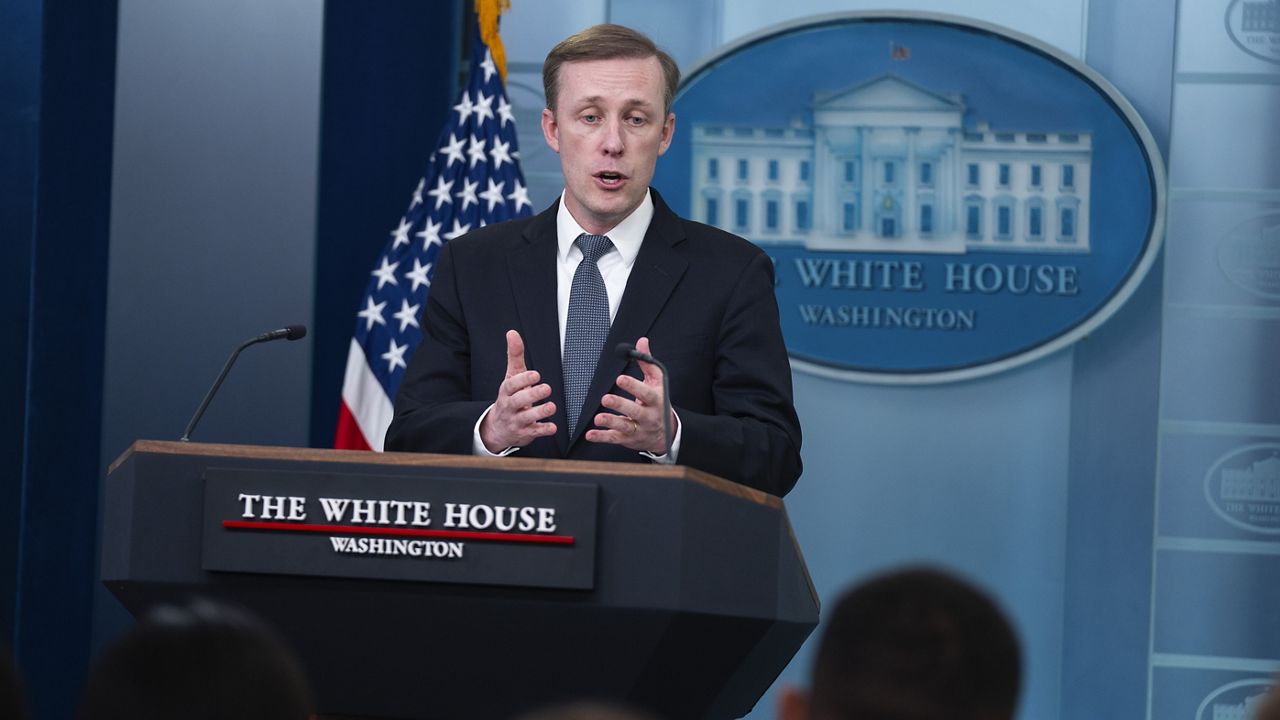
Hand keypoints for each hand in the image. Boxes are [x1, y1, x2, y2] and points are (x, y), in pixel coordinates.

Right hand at [479, 330, 556, 451]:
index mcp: (506, 391)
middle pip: (518, 401)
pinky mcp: (525, 433)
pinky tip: (553, 427)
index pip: (511, 385)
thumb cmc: (510, 397)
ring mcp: (516, 421)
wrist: (498, 427)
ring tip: (552, 406)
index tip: (536, 375)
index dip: (523, 380)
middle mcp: (509, 407)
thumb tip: (512, 333)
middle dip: (532, 395)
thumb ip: (514, 356)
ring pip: (527, 418)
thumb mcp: (511, 376)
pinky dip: (543, 430)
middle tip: (547, 388)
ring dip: (540, 412)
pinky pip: (534, 432)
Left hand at [586, 336, 675, 453]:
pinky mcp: (629, 439)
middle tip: (606, 398)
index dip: (634, 386)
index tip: (621, 379)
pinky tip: (591, 434)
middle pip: (635, 411)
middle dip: (620, 405)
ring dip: (611, 422)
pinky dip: (602, 437)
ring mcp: (638, 429)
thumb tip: (642, 342)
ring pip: (625, 427)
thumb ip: (647, 362)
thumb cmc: (658, 403)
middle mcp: (648, 416)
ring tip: (598, 418)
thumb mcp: (657, 382)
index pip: (646, 393)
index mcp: (656, 401)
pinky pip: (615, 439)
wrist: (666, 433)